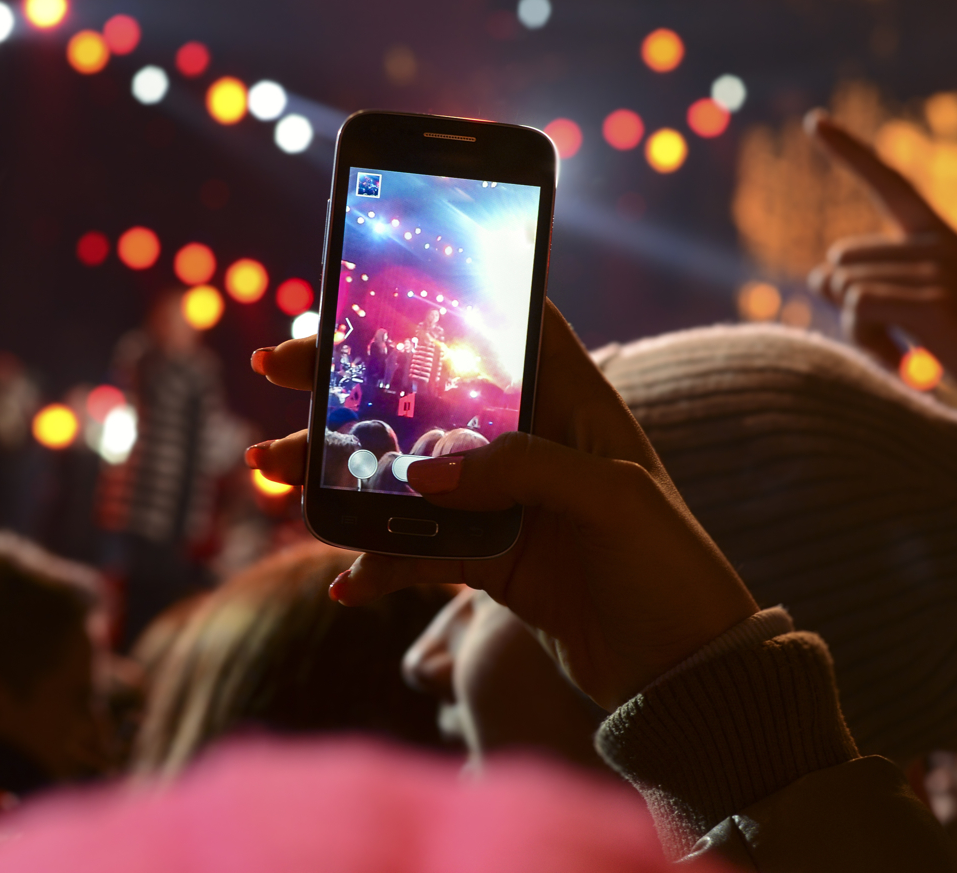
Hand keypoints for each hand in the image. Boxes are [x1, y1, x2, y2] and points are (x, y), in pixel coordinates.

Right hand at [247, 301, 757, 709]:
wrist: (683, 669)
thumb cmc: (669, 565)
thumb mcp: (610, 498)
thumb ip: (520, 470)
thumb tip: (422, 474)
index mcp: (572, 400)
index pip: (502, 325)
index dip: (437, 299)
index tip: (363, 287)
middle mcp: (529, 441)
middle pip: (428, 394)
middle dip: (350, 384)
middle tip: (281, 368)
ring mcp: (503, 501)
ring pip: (405, 473)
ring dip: (338, 474)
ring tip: (272, 473)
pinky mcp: (487, 559)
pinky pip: (415, 551)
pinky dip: (376, 564)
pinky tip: (343, 583)